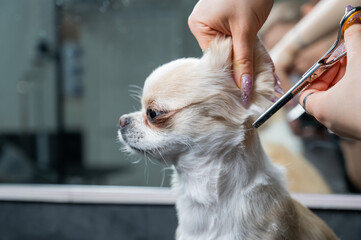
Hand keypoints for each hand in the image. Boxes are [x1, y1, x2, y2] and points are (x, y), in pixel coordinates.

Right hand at [188, 0, 273, 106]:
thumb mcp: (246, 30)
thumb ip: (244, 60)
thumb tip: (243, 88)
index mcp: (200, 27)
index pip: (214, 59)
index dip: (230, 74)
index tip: (244, 91)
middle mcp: (204, 25)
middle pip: (223, 56)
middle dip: (242, 69)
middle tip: (259, 87)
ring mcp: (215, 22)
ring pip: (233, 50)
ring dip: (249, 60)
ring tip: (265, 78)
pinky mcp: (227, 20)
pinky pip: (238, 41)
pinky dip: (250, 50)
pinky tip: (262, 64)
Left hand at [299, 24, 360, 139]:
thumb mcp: (360, 62)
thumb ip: (353, 42)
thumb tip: (352, 27)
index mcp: (320, 109)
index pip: (305, 91)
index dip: (317, 73)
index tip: (332, 62)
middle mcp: (330, 121)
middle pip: (324, 93)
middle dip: (336, 72)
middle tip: (350, 59)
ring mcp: (346, 127)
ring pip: (341, 100)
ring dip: (349, 81)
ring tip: (359, 68)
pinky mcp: (360, 128)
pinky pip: (353, 107)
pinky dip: (357, 93)